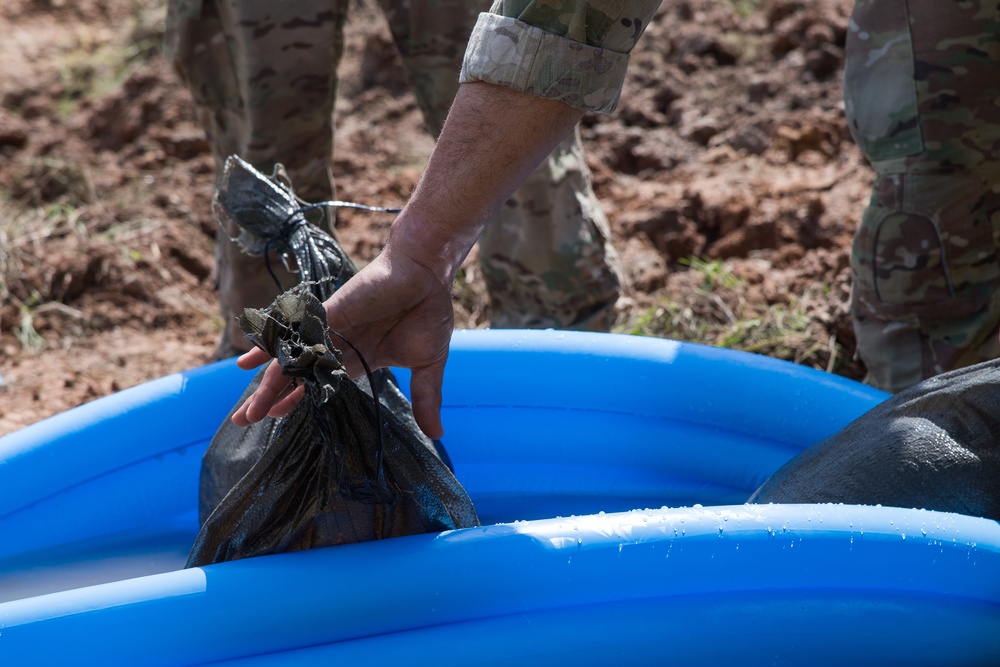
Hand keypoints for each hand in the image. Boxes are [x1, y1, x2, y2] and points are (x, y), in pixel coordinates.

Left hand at [231, 241, 455, 437]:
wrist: (427, 274)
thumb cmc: (427, 312)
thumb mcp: (428, 364)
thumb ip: (426, 398)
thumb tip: (437, 434)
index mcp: (356, 359)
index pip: (317, 386)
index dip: (296, 403)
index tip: (274, 421)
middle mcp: (336, 346)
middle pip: (295, 378)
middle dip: (270, 401)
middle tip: (242, 423)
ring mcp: (329, 330)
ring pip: (291, 364)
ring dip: (267, 387)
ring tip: (245, 414)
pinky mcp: (328, 314)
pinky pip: (294, 333)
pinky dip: (271, 346)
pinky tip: (247, 362)